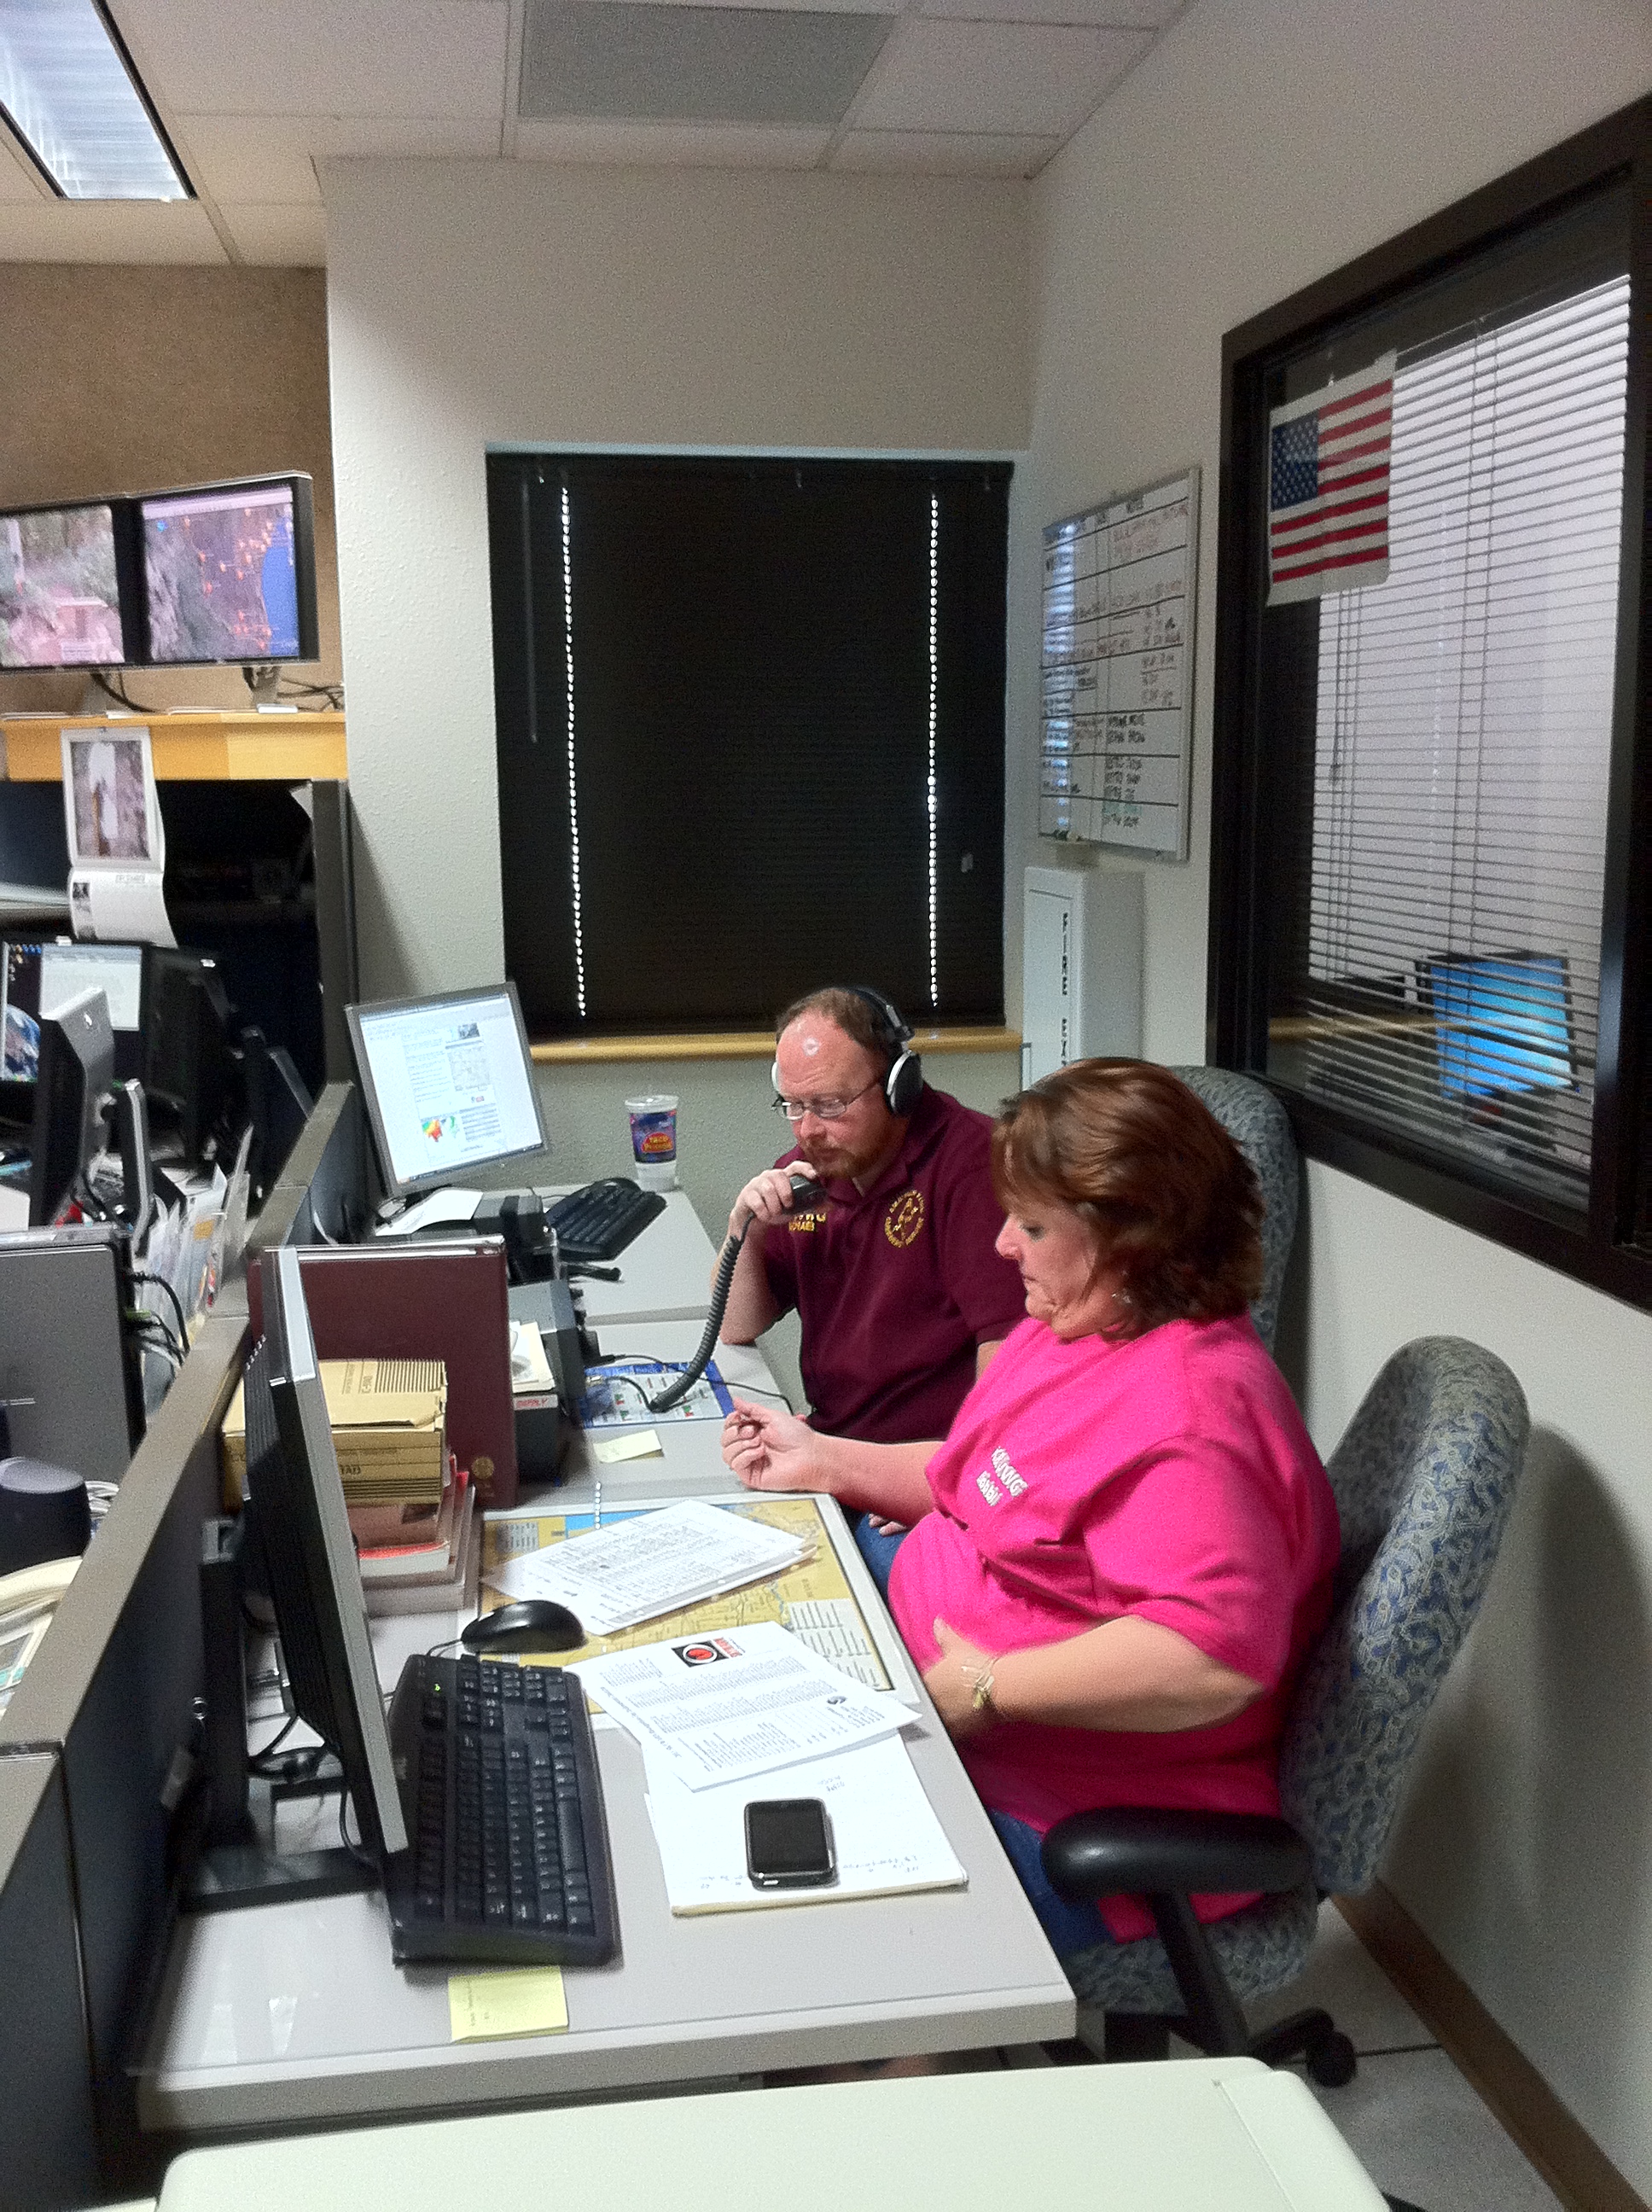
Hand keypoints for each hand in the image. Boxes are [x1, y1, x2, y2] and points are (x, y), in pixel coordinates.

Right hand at [720, 1396, 833, 1493]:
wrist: (810, 1456)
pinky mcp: (752, 1475)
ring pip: (727, 1453)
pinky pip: (736, 1464)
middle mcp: (752, 1446)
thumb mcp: (774, 1416)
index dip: (731, 1421)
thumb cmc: (800, 1439)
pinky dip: (746, 1455)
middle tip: (752, 1430)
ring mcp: (751, 1461)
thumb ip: (752, 1409)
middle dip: (736, 1432)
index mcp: (756, 1432)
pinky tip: (760, 1452)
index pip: (731, 1427)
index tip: (738, 1416)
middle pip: (725, 1439)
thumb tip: (737, 1401)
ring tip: (758, 1442)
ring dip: (742, 1443)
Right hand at [729, 1166, 821, 1239]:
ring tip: (775, 1213)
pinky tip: (765, 1216)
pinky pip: (756, 1201)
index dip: (805, 1168)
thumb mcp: (796, 1209)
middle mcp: (770, 1176)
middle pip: (779, 1176)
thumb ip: (812, 1206)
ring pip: (768, 1189)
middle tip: (788, 1205)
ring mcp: (757, 1184)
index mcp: (784, 1177)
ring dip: (774, 1205)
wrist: (754, 1220)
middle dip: (785, 1193)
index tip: (814, 1176)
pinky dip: (763, 1211)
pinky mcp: (746, 1194)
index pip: (795, 1166)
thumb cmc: (776, 1209)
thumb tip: (831, 1205)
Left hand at [922, 1618, 999, 1741]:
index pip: (920, 1685)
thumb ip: (944, 1635)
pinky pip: (953, 1732)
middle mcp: (932, 1703)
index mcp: (927, 1682)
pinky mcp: (960, 1733)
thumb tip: (937, 1623)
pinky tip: (966, 1722)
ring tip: (959, 1709)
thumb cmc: (977, 1666)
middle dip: (936, 1700)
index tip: (939, 1681)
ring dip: (945, 1715)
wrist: (997, 1686)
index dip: (930, 1683)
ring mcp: (945, 1719)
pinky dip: (958, 1727)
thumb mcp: (957, 1646)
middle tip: (951, 1696)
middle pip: (928, 1704)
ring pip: (939, 1719)